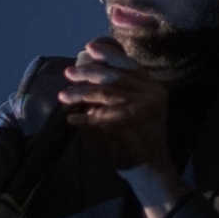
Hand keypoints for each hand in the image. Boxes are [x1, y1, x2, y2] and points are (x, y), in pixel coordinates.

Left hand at [58, 37, 171, 173]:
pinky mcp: (134, 124)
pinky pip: (103, 118)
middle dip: (88, 73)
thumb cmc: (138, 139)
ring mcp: (145, 107)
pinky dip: (85, 118)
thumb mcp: (135, 108)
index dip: (108, 55)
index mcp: (153, 86)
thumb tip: (90, 67)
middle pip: (115, 76)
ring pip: (106, 93)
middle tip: (69, 73)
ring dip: (81, 94)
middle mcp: (153, 93)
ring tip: (65, 96)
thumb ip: (120, 89)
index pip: (129, 64)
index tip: (89, 49)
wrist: (151, 169)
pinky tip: (72, 118)